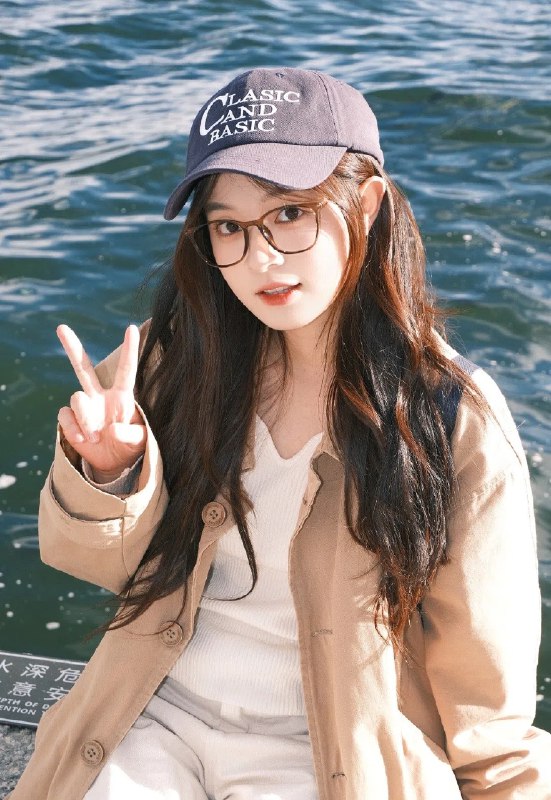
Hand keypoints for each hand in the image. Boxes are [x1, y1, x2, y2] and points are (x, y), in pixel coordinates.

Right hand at [56, 324, 146, 481]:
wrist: (113, 463)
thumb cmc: (131, 447)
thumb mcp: (140, 443)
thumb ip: (131, 436)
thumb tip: (111, 430)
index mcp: (122, 397)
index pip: (126, 370)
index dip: (129, 350)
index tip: (131, 328)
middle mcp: (100, 397)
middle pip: (83, 368)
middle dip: (72, 348)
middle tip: (61, 327)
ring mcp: (84, 407)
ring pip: (76, 398)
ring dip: (85, 420)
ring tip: (95, 438)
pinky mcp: (71, 419)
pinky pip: (64, 416)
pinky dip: (73, 430)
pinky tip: (83, 442)